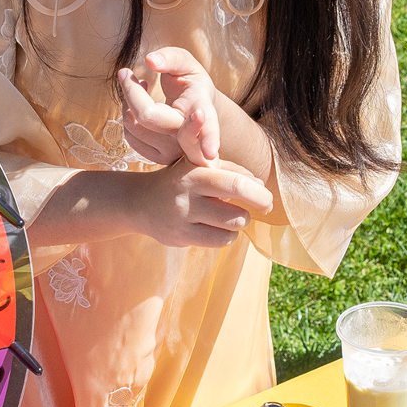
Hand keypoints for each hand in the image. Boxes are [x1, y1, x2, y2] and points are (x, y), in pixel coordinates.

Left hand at [117, 47, 222, 166]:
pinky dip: (127, 115)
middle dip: (132, 92)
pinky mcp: (159, 158)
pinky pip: (130, 137)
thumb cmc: (192, 84)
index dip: (205, 127)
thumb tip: (150, 60)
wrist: (198, 112)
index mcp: (201, 108)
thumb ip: (172, 57)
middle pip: (148, 116)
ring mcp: (174, 151)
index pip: (205, 122)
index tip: (200, 115)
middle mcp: (190, 136)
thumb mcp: (188, 64)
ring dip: (128, 101)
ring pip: (135, 127)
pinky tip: (138, 104)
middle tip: (125, 72)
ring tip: (140, 84)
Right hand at [118, 159, 273, 248]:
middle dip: (255, 210)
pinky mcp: (180, 237)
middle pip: (236, 213)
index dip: (258, 193)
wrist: (139, 201)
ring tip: (234, 216)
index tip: (267, 198)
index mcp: (195, 172)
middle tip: (263, 207)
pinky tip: (219, 227)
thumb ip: (230, 170)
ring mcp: (182, 218)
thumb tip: (259, 184)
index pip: (235, 184)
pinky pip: (218, 241)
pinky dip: (227, 236)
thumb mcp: (199, 165)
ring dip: (240, 223)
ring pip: (230, 229)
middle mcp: (187, 195)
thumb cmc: (180, 180)